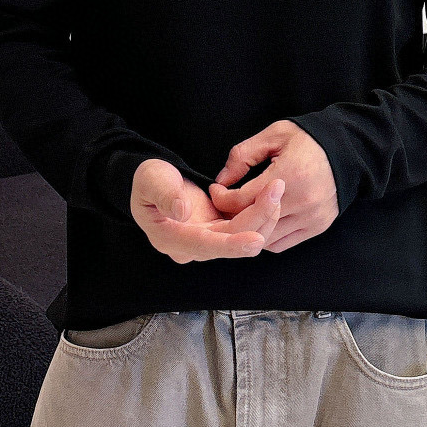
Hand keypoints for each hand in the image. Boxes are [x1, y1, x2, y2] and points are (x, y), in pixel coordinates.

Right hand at [130, 158, 283, 264]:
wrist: (155, 180)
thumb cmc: (150, 180)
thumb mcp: (151, 180)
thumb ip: (165, 195)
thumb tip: (182, 212)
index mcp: (170, 239)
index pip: (204, 245)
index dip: (231, 244)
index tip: (255, 240)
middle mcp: (192, 246)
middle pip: (231, 240)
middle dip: (257, 219)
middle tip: (276, 190)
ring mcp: (208, 239)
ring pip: (242, 235)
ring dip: (263, 215)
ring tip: (276, 188)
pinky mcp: (219, 230)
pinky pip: (245, 227)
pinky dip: (260, 213)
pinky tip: (272, 195)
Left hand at [207, 120, 337, 253]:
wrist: (347, 149)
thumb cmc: (308, 139)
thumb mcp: (274, 135)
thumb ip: (243, 156)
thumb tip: (222, 180)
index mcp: (289, 175)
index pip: (242, 199)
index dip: (221, 197)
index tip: (217, 190)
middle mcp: (302, 201)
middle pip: (252, 222)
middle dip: (231, 216)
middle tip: (223, 206)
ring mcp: (311, 217)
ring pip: (266, 238)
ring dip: (249, 229)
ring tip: (240, 214)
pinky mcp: (318, 226)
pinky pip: (282, 244)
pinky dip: (266, 237)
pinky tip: (261, 223)